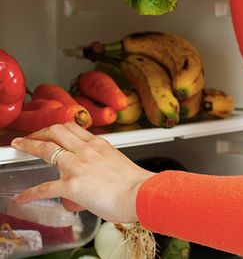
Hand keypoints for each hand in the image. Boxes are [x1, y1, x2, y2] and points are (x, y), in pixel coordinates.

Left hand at [10, 122, 153, 222]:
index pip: (73, 128)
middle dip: (39, 133)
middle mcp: (87, 150)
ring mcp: (78, 166)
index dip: (56, 128)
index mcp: (99, 144)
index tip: (49, 132)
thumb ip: (104, 162)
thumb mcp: (119, 162)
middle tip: (29, 138)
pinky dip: (30, 193)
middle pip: (57, 131)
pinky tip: (22, 197)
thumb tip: (99, 173)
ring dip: (29, 147)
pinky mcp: (72, 185)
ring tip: (19, 148)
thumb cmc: (135, 183)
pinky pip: (44, 188)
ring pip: (47, 149)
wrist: (141, 192)